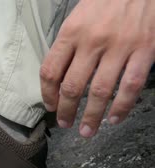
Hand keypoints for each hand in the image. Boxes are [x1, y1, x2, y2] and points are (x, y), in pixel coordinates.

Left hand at [40, 0, 154, 136]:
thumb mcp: (78, 17)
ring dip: (92, 116)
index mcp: (71, 32)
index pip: (50, 71)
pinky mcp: (145, 50)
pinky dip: (122, 106)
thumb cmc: (106, 1)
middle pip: (72, 86)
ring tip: (87, 131)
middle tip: (65, 123)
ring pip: (100, 91)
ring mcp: (119, 47)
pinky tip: (114, 118)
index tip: (50, 106)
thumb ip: (68, 45)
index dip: (47, 94)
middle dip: (66, 111)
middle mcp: (92, 41)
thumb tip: (58, 77)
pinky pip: (131, 86)